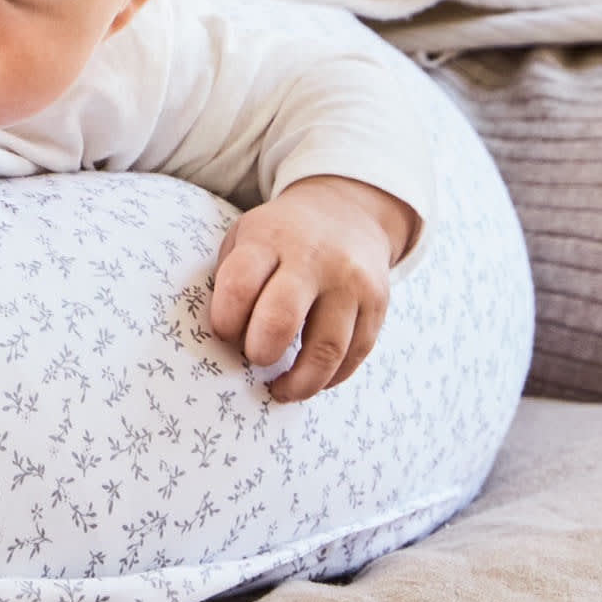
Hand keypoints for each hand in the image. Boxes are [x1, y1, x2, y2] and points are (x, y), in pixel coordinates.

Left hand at [208, 175, 418, 403]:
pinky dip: (331, 377)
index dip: (224, 322)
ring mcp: (350, 282)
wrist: (347, 212)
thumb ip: (231, 279)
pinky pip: (355, 354)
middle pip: (280, 320)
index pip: (239, 286)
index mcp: (269, 239)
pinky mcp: (377, 303)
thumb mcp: (246, 236)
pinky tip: (312, 379)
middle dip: (259, 352)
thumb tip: (224, 343)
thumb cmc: (280, 237)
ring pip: (326, 349)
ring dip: (300, 382)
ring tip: (282, 389)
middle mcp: (313, 259)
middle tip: (254, 358)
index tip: (224, 334)